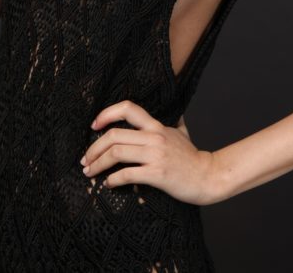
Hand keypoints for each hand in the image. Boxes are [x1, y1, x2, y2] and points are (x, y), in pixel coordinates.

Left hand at [80, 99, 216, 205]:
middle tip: (85, 160)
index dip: (107, 114)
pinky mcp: (157, 174)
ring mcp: (155, 155)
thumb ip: (175, 121)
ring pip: (117, 153)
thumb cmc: (192, 157)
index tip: (94, 126)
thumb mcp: (183, 132)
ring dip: (98, 164)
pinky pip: (127, 174)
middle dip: (94, 148)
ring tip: (90, 172)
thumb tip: (176, 112)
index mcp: (156, 125)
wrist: (208, 176)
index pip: (128, 108)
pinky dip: (112, 180)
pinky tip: (108, 184)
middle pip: (114, 135)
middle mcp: (154, 136)